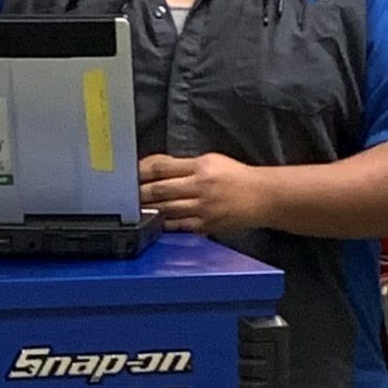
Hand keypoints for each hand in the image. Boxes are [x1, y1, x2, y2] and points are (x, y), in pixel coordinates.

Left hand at [138, 152, 268, 234]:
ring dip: (148, 210)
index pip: (163, 168)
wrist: (262, 197)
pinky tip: (153, 222)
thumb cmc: (236, 177)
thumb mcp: (212, 161)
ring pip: (166, 209)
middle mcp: (200, 186)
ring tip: (133, 209)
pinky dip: (163, 224)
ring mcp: (202, 208)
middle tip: (125, 195)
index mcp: (201, 166)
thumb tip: (157, 169)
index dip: (142, 171)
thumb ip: (185, 166)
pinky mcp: (205, 225)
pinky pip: (178, 225)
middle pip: (160, 189)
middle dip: (140, 193)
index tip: (130, 174)